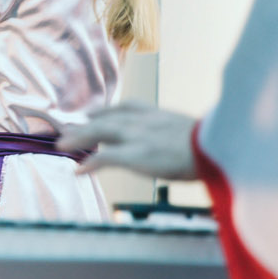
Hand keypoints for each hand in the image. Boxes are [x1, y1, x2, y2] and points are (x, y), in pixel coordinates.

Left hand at [56, 104, 200, 179]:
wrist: (216, 147)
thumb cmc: (212, 143)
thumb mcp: (190, 132)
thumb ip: (176, 133)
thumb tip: (181, 142)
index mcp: (156, 114)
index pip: (125, 107)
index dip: (106, 111)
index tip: (92, 113)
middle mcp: (143, 121)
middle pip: (106, 119)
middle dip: (85, 125)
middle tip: (67, 130)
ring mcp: (138, 137)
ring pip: (100, 132)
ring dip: (79, 138)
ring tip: (62, 145)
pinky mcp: (136, 155)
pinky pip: (106, 158)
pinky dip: (90, 163)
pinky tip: (78, 171)